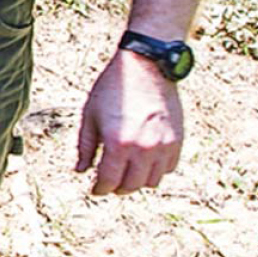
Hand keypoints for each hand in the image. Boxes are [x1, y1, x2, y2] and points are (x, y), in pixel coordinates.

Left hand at [74, 50, 183, 194]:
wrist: (146, 67)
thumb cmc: (113, 88)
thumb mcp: (90, 115)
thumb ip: (84, 146)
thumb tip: (81, 170)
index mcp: (118, 144)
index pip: (109, 181)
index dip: (99, 189)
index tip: (95, 189)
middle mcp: (143, 149)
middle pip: (131, 186)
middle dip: (117, 188)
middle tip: (109, 182)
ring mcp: (163, 146)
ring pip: (151, 181)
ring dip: (137, 181)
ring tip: (127, 171)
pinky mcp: (177, 140)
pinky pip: (168, 168)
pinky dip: (156, 170)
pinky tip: (144, 161)